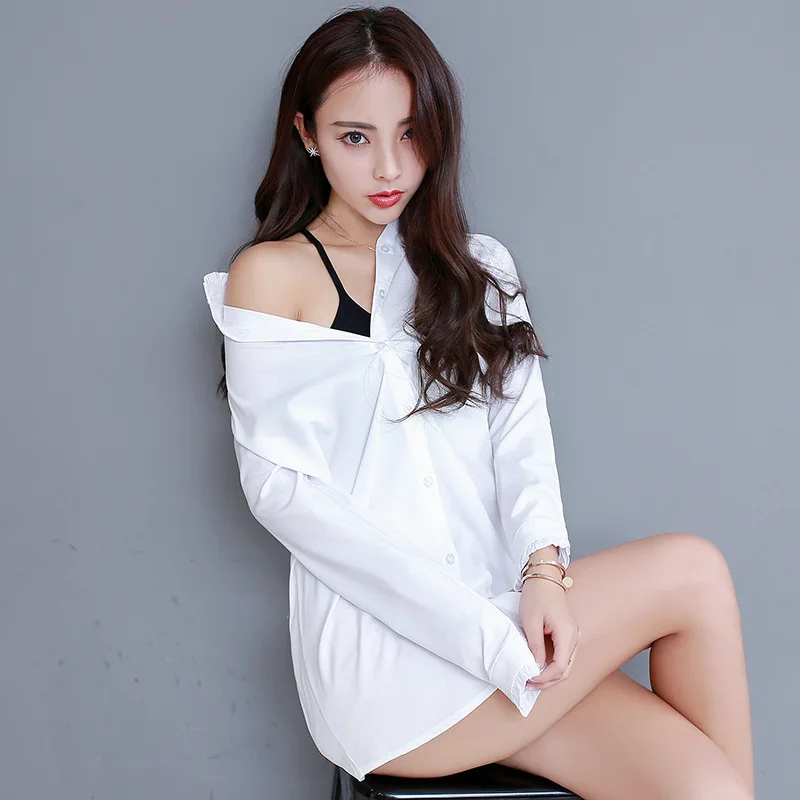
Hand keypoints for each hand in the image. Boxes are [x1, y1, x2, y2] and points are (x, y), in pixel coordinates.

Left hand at [519, 574, 579, 689]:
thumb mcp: (531, 621)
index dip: (544, 678)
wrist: (545, 576)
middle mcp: (574, 637)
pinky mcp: (567, 633)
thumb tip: (536, 668)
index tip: (528, 680)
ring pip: (566, 665)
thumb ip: (534, 646)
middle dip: (548, 681)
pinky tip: (540, 666)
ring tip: (533, 678)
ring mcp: (572, 636)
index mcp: (567, 634)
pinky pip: (563, 656)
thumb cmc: (537, 595)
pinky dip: (553, 665)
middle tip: (529, 684)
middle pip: (565, 670)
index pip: (559, 667)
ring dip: (551, 675)